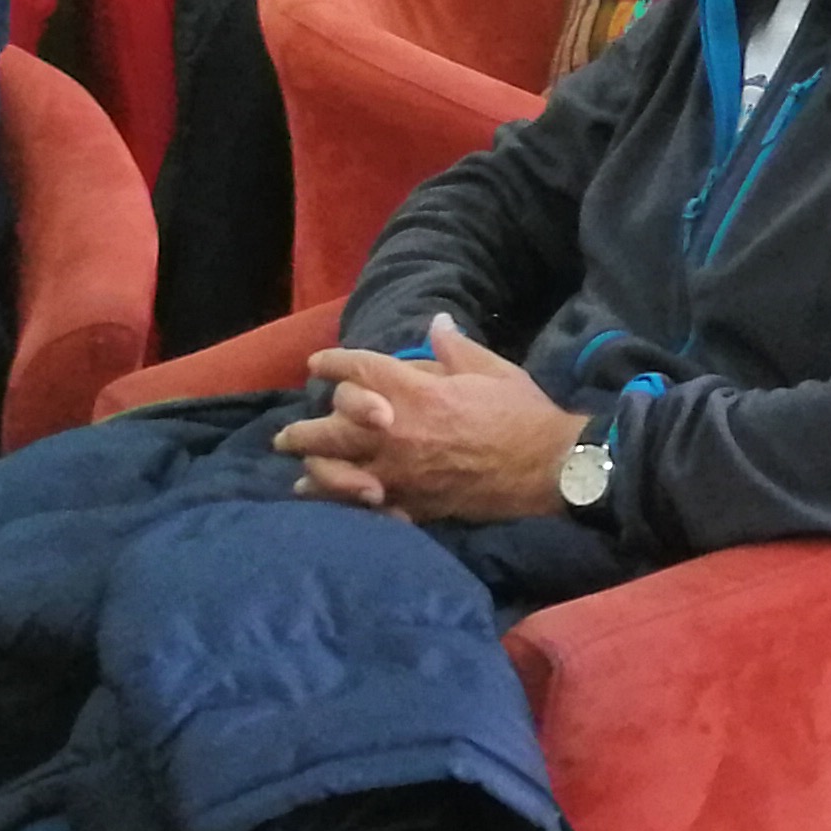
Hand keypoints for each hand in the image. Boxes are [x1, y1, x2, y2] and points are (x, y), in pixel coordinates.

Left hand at [274, 314, 580, 521]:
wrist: (548, 468)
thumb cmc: (521, 412)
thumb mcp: (491, 368)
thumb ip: (454, 348)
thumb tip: (436, 323)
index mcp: (413, 392)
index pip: (357, 371)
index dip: (332, 364)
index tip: (318, 364)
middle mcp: (395, 432)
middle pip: (330, 428)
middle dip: (302, 430)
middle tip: (283, 436)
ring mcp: (399, 473)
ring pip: (337, 472)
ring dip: (313, 469)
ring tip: (298, 469)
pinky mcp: (412, 504)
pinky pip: (364, 506)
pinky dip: (343, 503)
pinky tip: (333, 503)